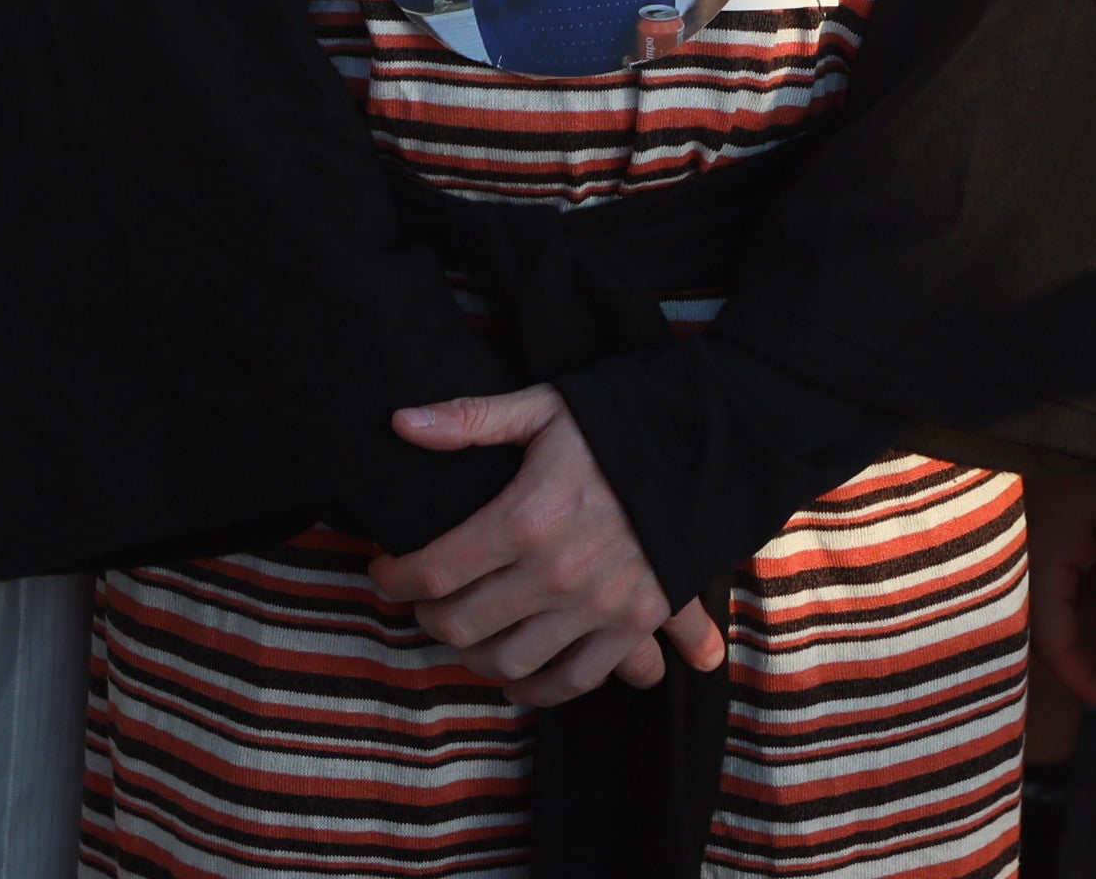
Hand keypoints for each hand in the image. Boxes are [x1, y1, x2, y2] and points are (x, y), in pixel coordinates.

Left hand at [376, 388, 729, 705]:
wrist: (711, 442)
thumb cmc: (620, 422)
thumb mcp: (546, 407)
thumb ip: (472, 419)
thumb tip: (400, 422)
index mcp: (527, 517)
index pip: (434, 570)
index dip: (395, 577)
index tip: (384, 570)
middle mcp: (556, 572)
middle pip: (460, 624)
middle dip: (426, 616)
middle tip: (422, 599)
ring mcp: (596, 606)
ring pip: (507, 662)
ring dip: (471, 656)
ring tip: (463, 634)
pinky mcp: (632, 624)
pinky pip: (572, 680)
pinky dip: (537, 689)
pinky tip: (516, 676)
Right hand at [1023, 469, 1095, 711]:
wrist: (1064, 412)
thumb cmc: (1094, 460)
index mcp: (1038, 571)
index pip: (1056, 647)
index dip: (1088, 681)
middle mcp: (1025, 575)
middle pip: (1057, 640)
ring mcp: (1032, 562)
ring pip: (1063, 618)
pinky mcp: (1042, 549)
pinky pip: (1065, 593)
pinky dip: (1094, 608)